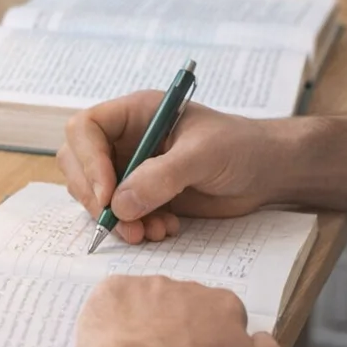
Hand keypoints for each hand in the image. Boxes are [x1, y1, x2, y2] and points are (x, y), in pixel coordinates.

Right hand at [58, 92, 300, 242]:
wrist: (268, 174)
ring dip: (116, 219)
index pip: (85, 129)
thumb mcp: (204, 155)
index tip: (107, 194)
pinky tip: (164, 231)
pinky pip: (119, 214)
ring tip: (150, 233)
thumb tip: (118, 205)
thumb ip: (161, 177)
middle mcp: (126, 139)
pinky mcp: (144, 196)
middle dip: (95, 198)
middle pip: (79, 163)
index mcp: (135, 113)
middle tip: (122, 223)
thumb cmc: (241, 148)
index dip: (87, 160)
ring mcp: (132, 169)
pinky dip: (134, 227)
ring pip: (96, 195)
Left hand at [76, 275, 282, 346]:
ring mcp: (144, 288)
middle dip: (180, 331)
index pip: (226, 315)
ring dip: (145, 324)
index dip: (216, 344)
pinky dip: (111, 320)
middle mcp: (185, 287)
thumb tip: (261, 338)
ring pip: (147, 302)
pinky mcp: (109, 294)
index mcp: (223, 304)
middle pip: (185, 306)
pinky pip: (111, 301)